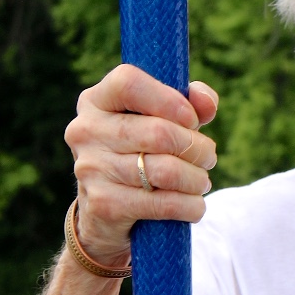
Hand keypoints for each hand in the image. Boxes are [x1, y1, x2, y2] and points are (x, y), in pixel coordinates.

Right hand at [63, 64, 218, 266]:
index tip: (192, 119)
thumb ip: (189, 103)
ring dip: (196, 179)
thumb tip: (206, 103)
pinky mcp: (102, 204)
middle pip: (158, 133)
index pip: (128, 83)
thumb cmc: (140, 151)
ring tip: (202, 181)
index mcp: (96, 100)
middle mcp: (86, 131)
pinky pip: (162, 203)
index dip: (169, 100)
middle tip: (208, 156)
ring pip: (165, 171)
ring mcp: (91, 168)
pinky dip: (189, 205)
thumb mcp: (159, 120)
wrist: (104, 211)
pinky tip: (194, 205)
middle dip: (196, 147)